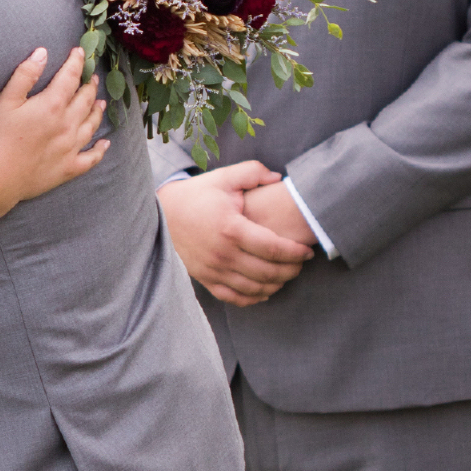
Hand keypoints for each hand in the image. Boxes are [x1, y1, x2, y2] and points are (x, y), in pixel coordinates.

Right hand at [0, 46, 109, 218]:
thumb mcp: (5, 101)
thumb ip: (25, 74)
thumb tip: (43, 52)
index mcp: (52, 105)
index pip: (70, 77)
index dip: (76, 62)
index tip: (80, 52)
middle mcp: (67, 125)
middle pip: (85, 99)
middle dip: (89, 85)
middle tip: (92, 77)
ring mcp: (71, 148)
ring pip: (92, 124)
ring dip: (97, 111)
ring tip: (100, 102)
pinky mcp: (70, 168)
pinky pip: (92, 157)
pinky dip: (100, 149)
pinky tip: (105, 143)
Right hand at [157, 160, 313, 306]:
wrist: (163, 214)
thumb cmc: (198, 195)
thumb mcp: (224, 177)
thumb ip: (253, 172)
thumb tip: (278, 178)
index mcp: (231, 228)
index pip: (273, 248)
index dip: (295, 253)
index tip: (307, 251)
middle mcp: (222, 253)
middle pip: (267, 272)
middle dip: (291, 270)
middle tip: (301, 263)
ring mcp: (212, 269)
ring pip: (254, 288)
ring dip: (276, 285)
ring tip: (286, 274)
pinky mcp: (205, 279)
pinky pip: (234, 297)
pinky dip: (254, 298)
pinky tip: (265, 289)